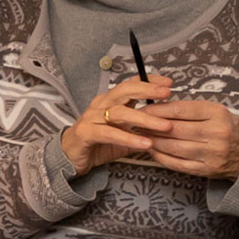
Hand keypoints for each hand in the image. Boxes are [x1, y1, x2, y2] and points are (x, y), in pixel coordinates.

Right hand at [59, 76, 173, 174]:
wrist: (69, 157)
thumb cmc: (98, 143)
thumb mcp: (125, 133)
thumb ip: (143, 129)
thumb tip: (169, 126)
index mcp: (110, 101)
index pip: (130, 84)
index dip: (149, 81)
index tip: (168, 83)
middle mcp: (100, 105)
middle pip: (124, 91)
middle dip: (147, 91)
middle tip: (166, 93)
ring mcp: (91, 118)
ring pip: (120, 112)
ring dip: (144, 119)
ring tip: (165, 126)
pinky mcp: (85, 133)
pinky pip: (109, 133)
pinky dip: (129, 138)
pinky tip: (145, 143)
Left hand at [142, 97, 238, 179]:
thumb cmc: (226, 127)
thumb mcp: (213, 111)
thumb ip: (187, 109)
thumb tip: (155, 108)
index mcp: (217, 114)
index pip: (179, 110)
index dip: (156, 110)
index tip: (142, 109)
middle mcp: (216, 133)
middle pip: (173, 129)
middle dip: (149, 126)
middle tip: (136, 123)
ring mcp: (211, 153)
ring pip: (172, 147)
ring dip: (151, 142)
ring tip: (141, 136)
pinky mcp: (205, 169)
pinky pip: (175, 163)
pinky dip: (159, 157)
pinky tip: (151, 150)